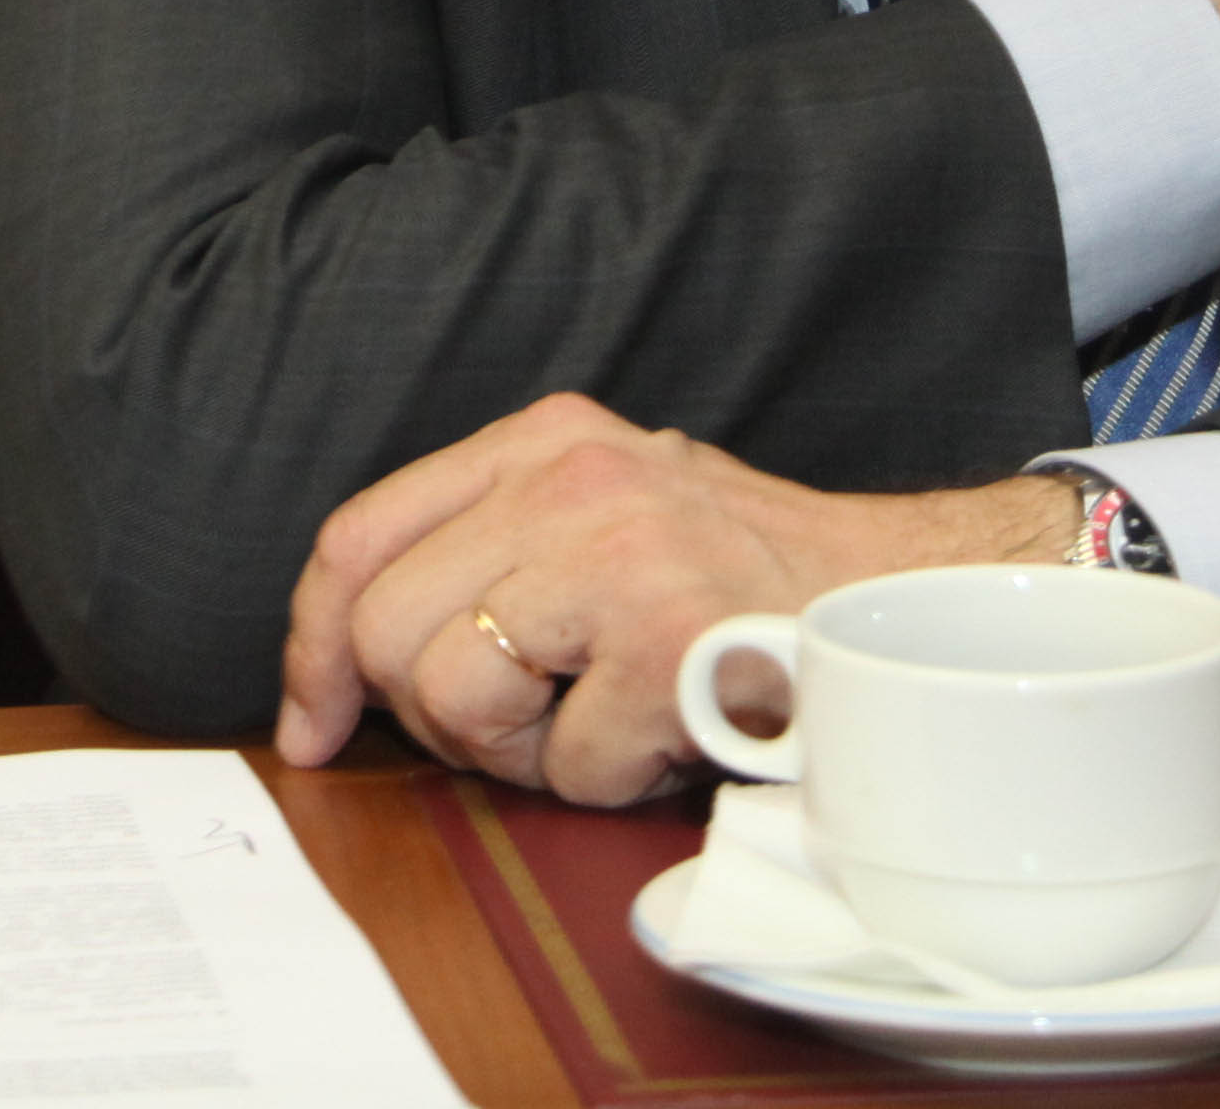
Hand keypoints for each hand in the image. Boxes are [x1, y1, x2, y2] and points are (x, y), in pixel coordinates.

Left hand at [274, 393, 1078, 803]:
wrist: (906, 602)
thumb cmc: (743, 584)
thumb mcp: (603, 516)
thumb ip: (488, 552)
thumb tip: (342, 664)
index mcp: (541, 440)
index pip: (359, 535)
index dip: (312, 645)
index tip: (315, 725)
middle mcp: (569, 477)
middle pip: (385, 631)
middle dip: (439, 716)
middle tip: (535, 723)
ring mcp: (618, 553)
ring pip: (455, 699)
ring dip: (528, 752)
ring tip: (610, 717)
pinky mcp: (668, 641)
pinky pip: (566, 765)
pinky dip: (614, 781)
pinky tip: (672, 732)